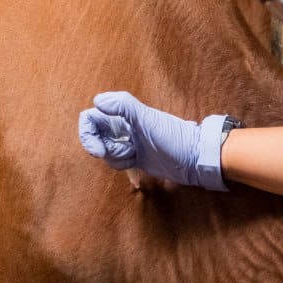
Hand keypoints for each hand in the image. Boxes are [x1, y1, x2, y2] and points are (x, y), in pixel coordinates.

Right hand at [78, 91, 229, 190]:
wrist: (194, 159)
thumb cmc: (173, 138)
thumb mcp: (147, 120)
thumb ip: (122, 106)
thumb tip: (97, 101)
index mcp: (122, 113)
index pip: (89, 118)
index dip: (88, 134)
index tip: (99, 150)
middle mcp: (123, 126)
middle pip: (96, 139)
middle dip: (109, 151)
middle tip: (128, 153)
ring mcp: (129, 142)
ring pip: (107, 154)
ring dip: (120, 160)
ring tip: (139, 157)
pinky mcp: (136, 158)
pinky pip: (120, 164)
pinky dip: (129, 173)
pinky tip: (138, 181)